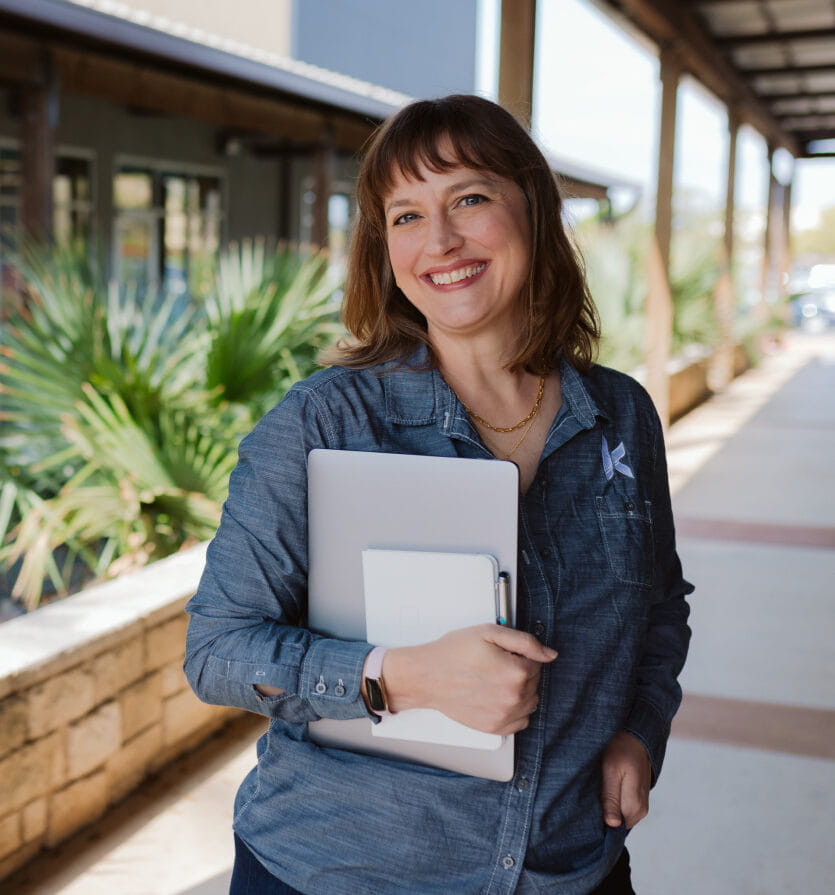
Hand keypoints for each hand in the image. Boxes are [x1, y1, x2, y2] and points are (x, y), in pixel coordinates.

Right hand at [381, 624, 557, 734]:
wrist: (427, 676)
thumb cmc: (453, 653)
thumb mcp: (490, 632)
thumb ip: (525, 641)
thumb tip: (550, 654)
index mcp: (517, 672)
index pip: (538, 662)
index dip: (521, 654)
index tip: (503, 653)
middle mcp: (514, 697)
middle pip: (534, 682)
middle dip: (521, 671)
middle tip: (496, 664)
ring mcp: (505, 715)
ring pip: (531, 701)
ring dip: (520, 690)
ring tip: (496, 680)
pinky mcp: (495, 728)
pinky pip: (521, 720)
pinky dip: (515, 710)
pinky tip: (498, 697)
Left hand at [600, 730, 651, 828]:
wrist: (635, 736)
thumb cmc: (620, 750)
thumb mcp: (611, 770)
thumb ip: (611, 797)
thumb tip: (613, 825)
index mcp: (635, 805)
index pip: (615, 828)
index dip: (600, 820)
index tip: (588, 809)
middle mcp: (641, 810)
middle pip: (618, 823)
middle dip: (603, 813)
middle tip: (591, 796)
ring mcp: (641, 804)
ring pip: (620, 816)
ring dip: (608, 807)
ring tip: (598, 790)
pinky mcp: (638, 798)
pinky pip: (623, 808)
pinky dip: (613, 802)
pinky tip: (605, 790)